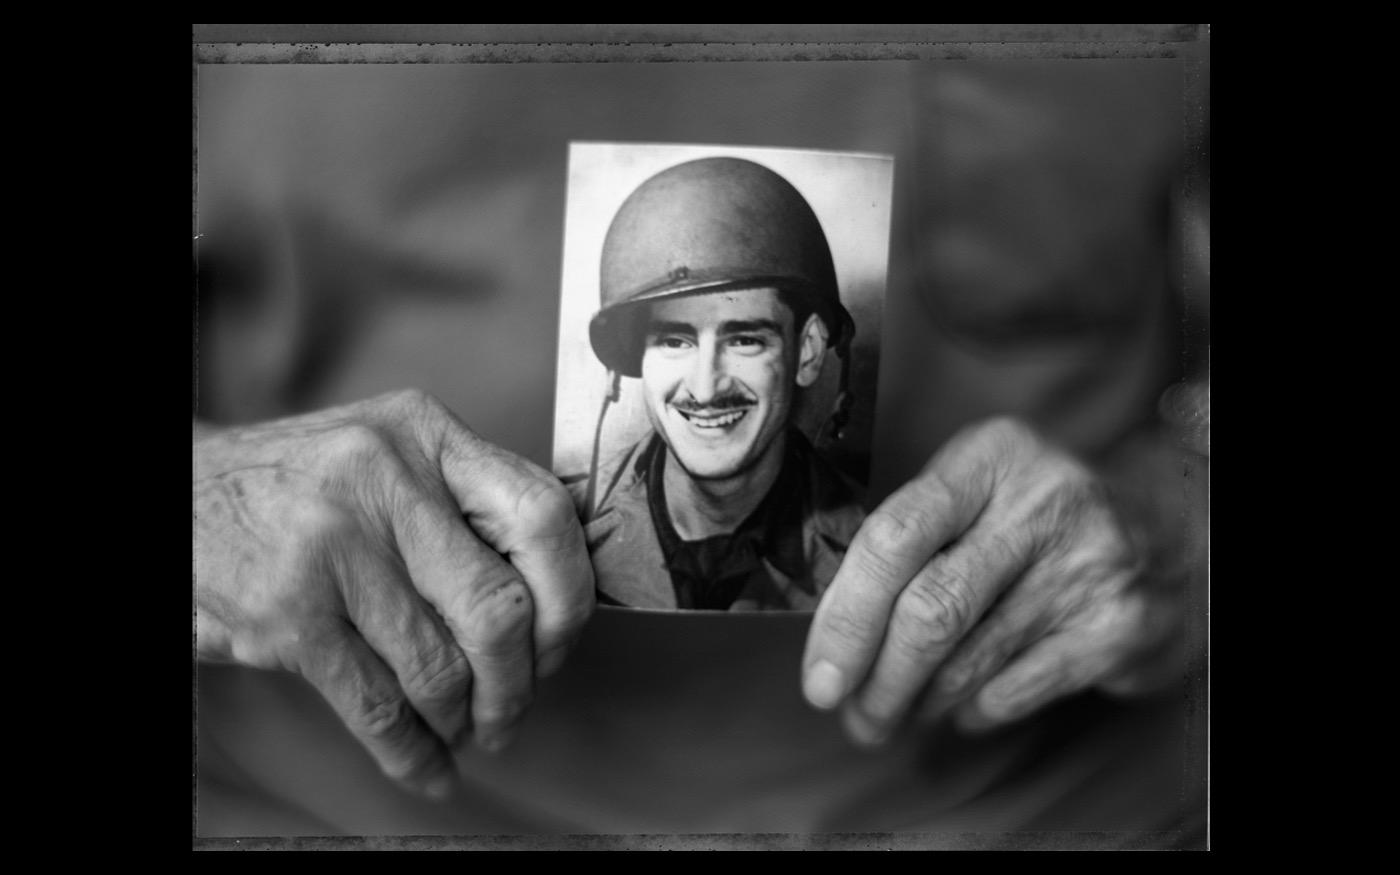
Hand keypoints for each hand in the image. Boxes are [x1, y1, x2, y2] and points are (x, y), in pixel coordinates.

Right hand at [195, 389, 593, 797]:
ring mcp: (333, 547)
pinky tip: (426, 766)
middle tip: (514, 707)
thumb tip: (558, 595)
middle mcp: (385, 479)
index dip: (570, 593)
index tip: (560, 639)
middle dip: (520, 681)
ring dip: (464, 719)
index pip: (543, 512)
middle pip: (499, 605)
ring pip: (440, 667)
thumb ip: (467, 501)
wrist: (179, 498)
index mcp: (427, 432)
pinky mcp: (287, 614)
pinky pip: (375, 706)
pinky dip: (411, 752)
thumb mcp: (390, 454)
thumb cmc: (302, 485)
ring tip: (465, 729)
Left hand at [801, 417, 1181, 744]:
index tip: (819, 678)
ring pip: (968, 660)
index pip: (893, 536)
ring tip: (896, 713)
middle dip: (877, 678)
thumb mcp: (979, 492)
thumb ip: (910, 539)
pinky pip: (1014, 690)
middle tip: (854, 718)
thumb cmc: (1037, 519)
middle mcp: (1042, 501)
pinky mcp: (1117, 626)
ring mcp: (1087, 563)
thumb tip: (830, 632)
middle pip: (929, 608)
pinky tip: (962, 707)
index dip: (845, 616)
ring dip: (917, 702)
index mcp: (989, 455)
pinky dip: (972, 711)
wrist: (1172, 532)